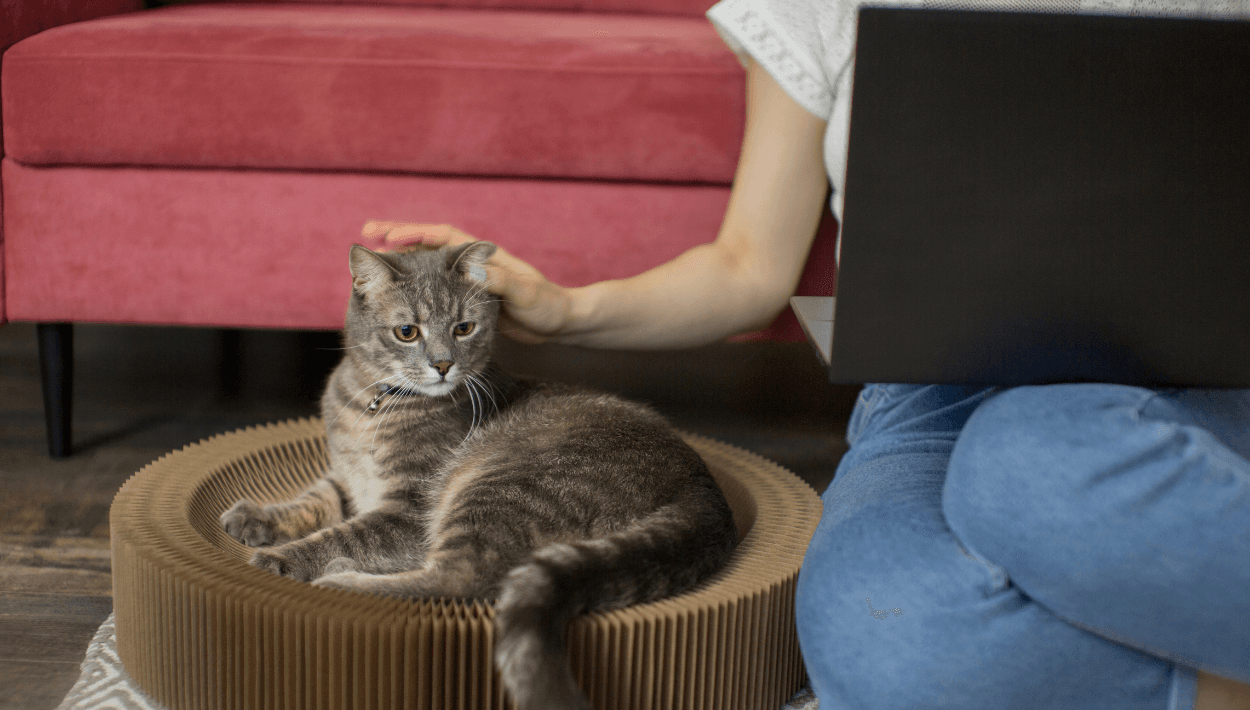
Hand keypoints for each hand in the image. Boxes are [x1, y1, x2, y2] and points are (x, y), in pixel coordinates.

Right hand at [360, 221, 571, 343]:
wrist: (560, 325)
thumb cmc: (547, 305)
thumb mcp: (524, 293)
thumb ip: (498, 281)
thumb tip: (470, 268)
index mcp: (481, 256)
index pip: (439, 236)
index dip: (410, 232)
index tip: (383, 234)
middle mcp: (471, 266)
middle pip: (426, 251)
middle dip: (396, 245)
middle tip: (366, 243)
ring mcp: (468, 285)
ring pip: (427, 273)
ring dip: (403, 271)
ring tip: (373, 274)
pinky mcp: (467, 306)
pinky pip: (434, 296)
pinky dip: (415, 296)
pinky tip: (399, 305)